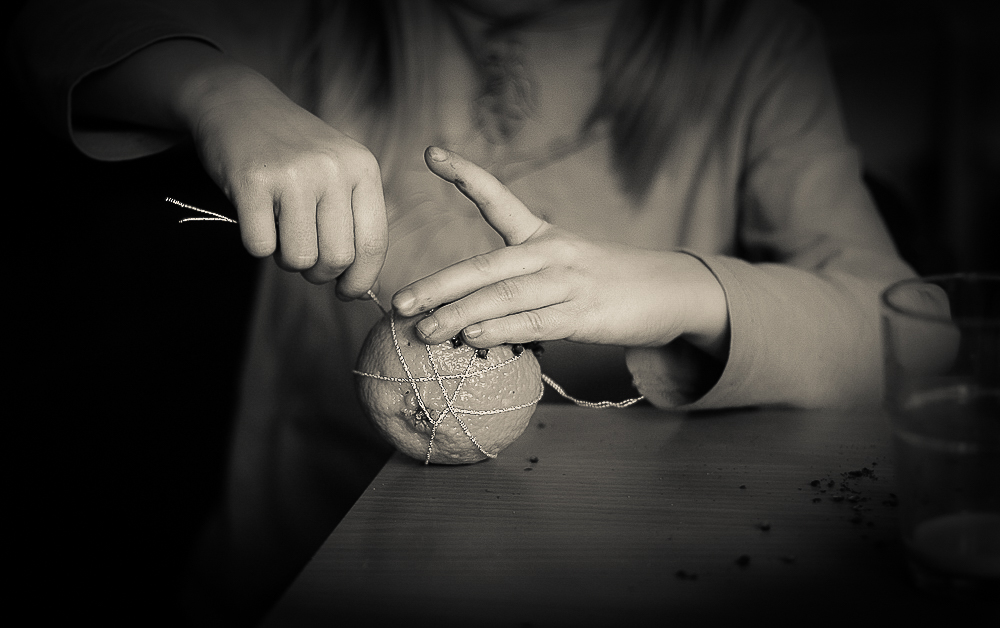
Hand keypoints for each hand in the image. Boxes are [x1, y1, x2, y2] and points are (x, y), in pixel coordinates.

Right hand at [75, 40, 386, 295]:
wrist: (238, 103)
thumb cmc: (292, 150)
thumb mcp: (337, 170)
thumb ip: (353, 219)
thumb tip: (361, 287)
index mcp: (362, 168)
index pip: (374, 243)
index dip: (361, 279)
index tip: (347, 292)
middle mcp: (332, 168)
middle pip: (337, 258)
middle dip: (319, 273)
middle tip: (304, 257)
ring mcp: (293, 174)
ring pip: (299, 258)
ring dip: (286, 258)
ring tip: (280, 232)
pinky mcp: (252, 181)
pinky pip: (260, 247)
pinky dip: (256, 245)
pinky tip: (256, 219)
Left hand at [391, 147, 729, 357]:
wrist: (670, 292)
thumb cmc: (607, 283)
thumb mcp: (564, 266)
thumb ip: (518, 286)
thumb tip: (466, 318)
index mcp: (543, 235)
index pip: (499, 198)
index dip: (465, 175)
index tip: (430, 153)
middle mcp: (551, 252)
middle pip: (485, 266)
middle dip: (438, 286)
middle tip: (400, 304)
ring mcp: (568, 282)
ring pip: (504, 297)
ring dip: (460, 315)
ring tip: (424, 330)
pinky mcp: (585, 313)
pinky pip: (536, 322)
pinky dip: (502, 330)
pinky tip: (473, 338)